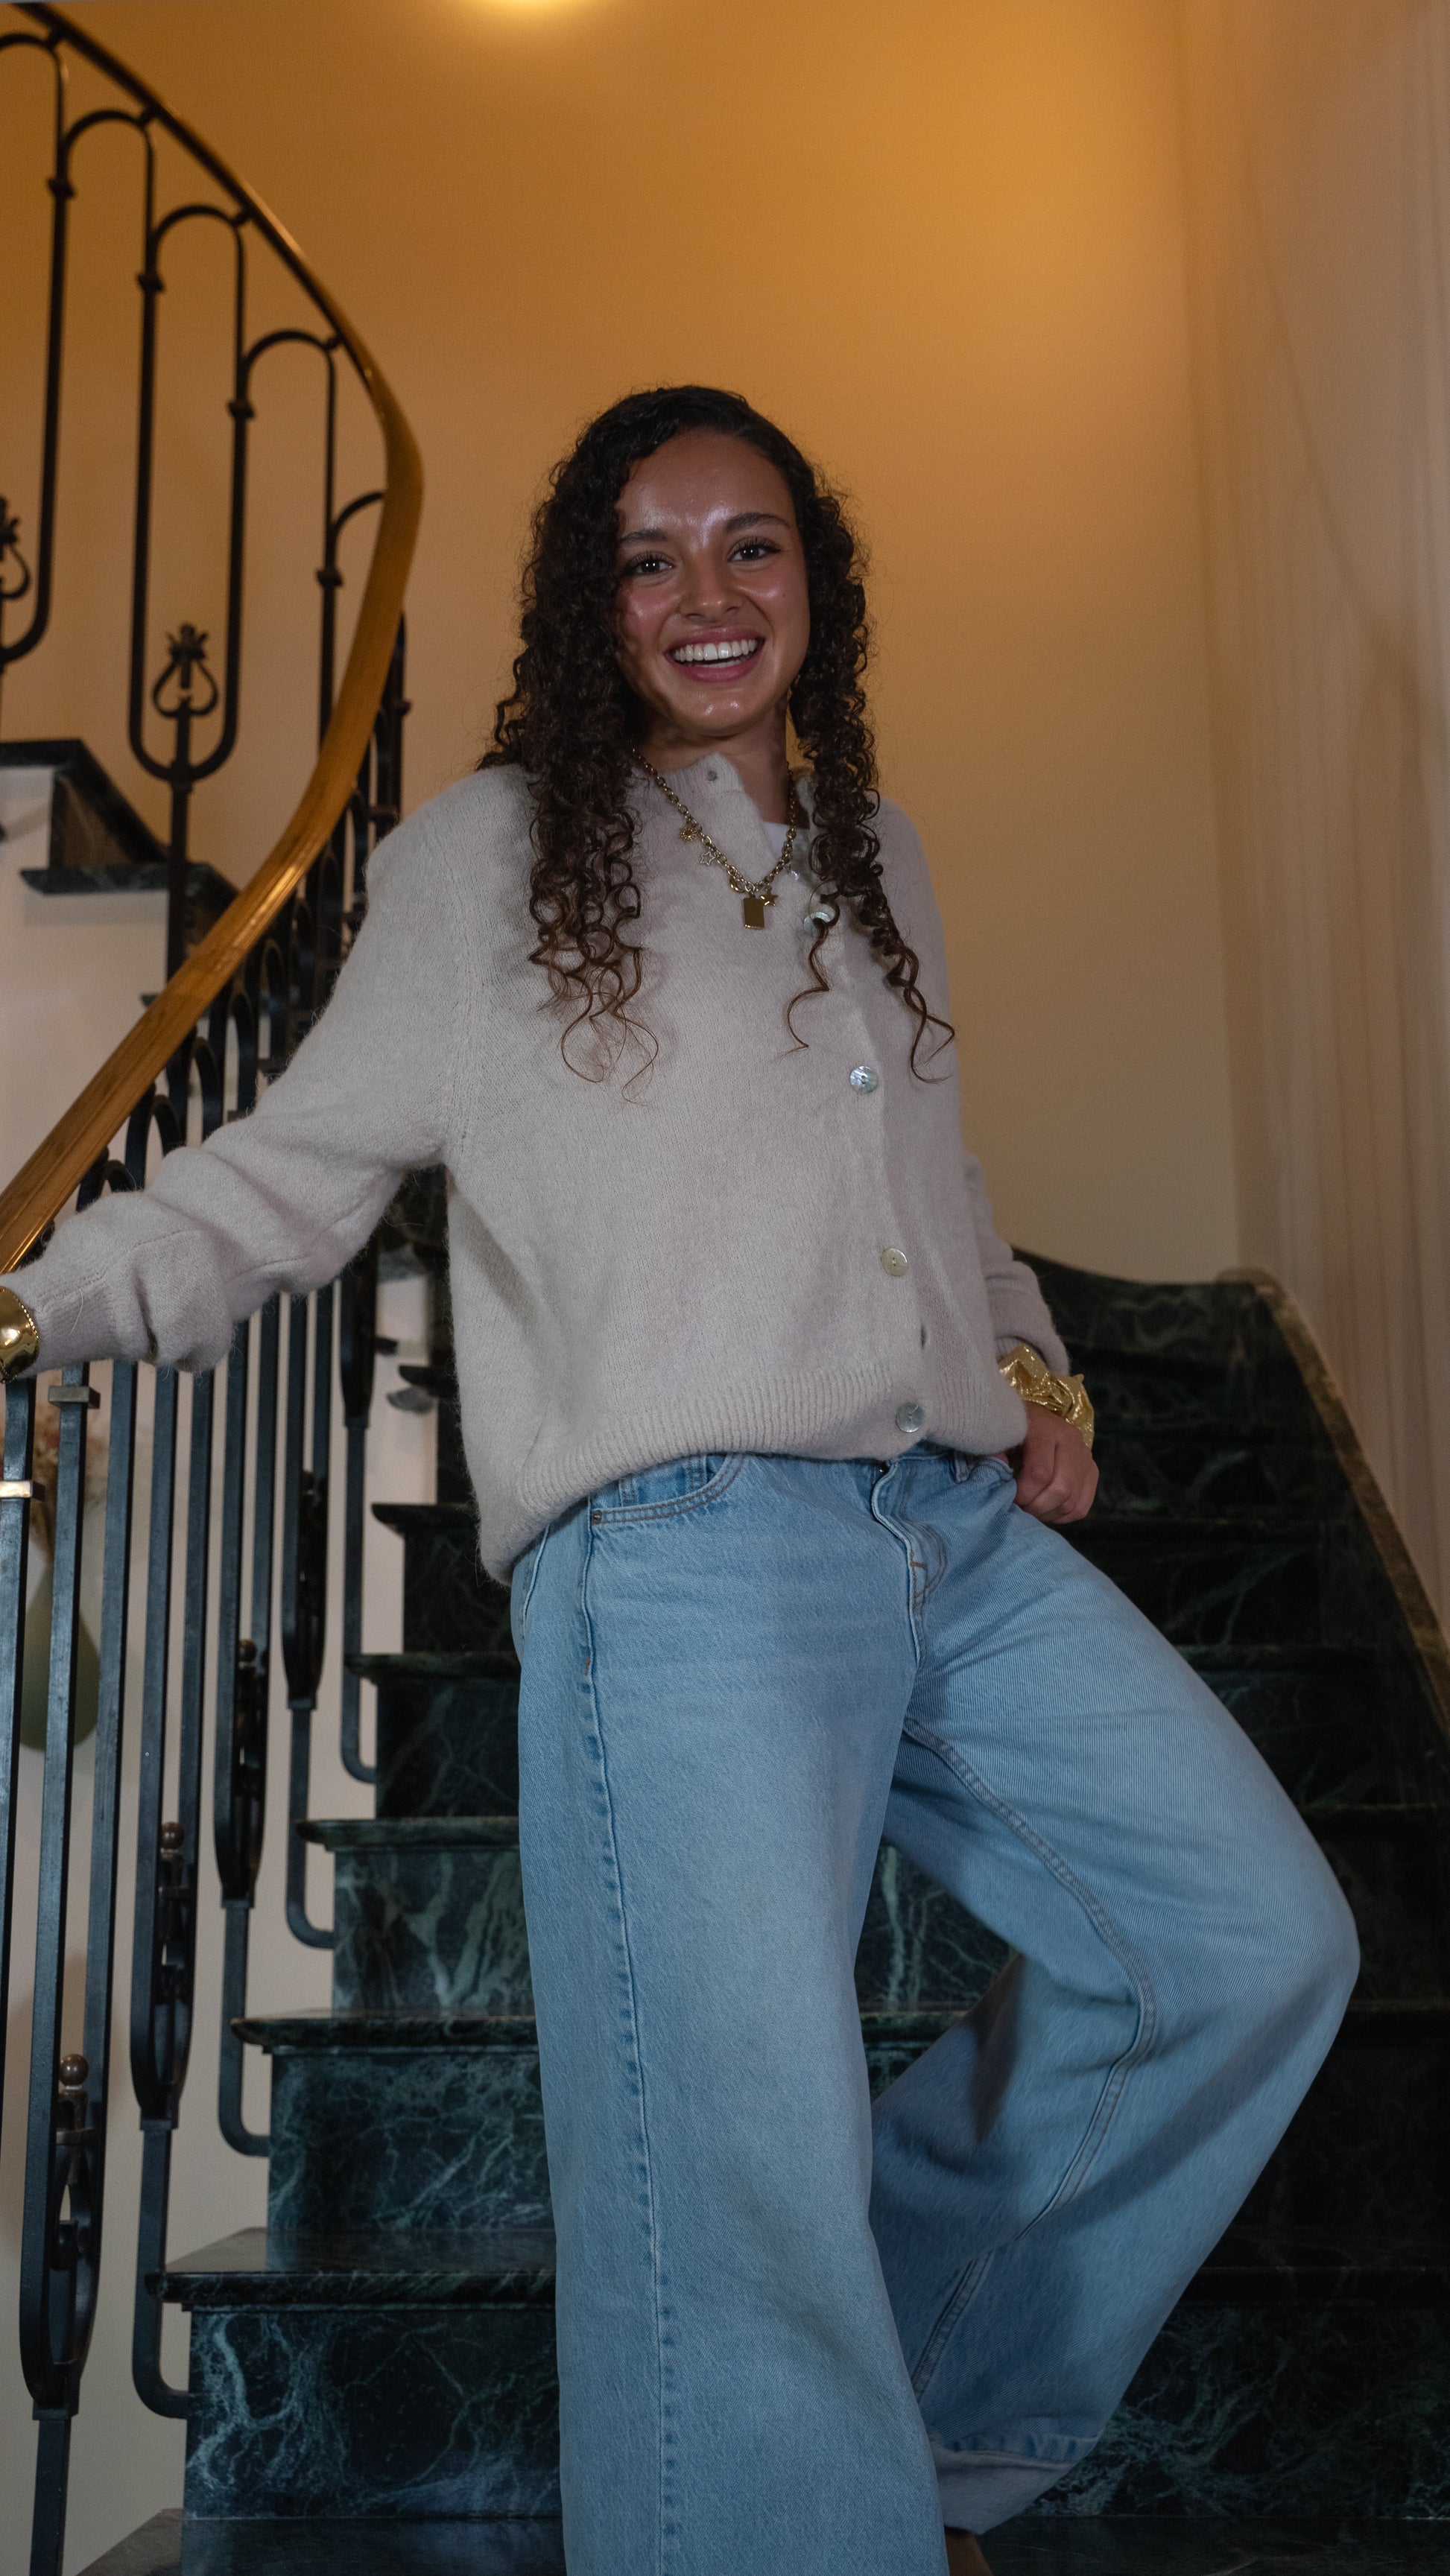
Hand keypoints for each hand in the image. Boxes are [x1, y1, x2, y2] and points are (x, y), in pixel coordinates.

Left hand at [1008, 1405, 1097, 1524]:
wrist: (1029, 1419)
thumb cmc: (1010, 1431)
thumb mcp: (999, 1438)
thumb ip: (994, 1455)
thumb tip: (999, 1475)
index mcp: (1046, 1429)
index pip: (1040, 1473)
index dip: (1023, 1494)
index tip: (1009, 1499)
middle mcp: (1072, 1440)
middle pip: (1062, 1489)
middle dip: (1037, 1507)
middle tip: (1020, 1509)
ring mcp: (1085, 1456)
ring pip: (1072, 1502)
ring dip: (1048, 1513)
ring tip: (1030, 1510)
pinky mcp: (1091, 1471)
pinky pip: (1081, 1507)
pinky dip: (1062, 1515)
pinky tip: (1045, 1509)